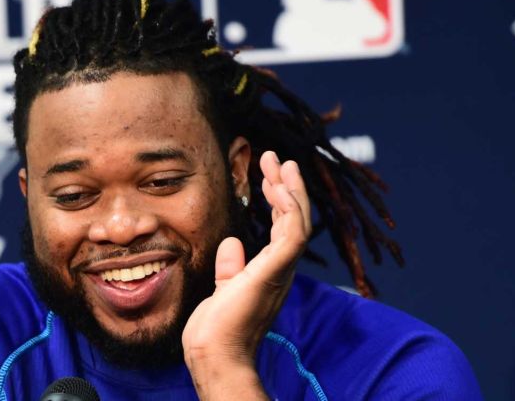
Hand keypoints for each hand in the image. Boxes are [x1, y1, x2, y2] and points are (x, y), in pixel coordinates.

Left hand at [182, 151, 311, 399]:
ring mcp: (281, 270)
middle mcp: (282, 268)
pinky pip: (292, 233)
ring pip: (298, 221)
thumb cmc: (217, 330)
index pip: (282, 228)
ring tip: (279, 164)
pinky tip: (277, 186)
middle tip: (277, 160)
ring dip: (290, 190)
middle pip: (295, 219)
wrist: (215, 354)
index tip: (268, 176)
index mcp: (270, 271)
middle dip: (288, 187)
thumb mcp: (223, 289)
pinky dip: (288, 207)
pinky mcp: (275, 271)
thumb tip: (232, 243)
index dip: (278, 200)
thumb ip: (230, 266)